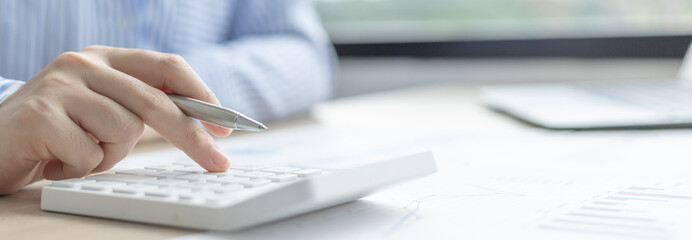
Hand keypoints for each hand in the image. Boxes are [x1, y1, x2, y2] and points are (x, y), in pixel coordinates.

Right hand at [0, 46, 231, 194]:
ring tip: (77, 151)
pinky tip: (56, 160)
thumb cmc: (58, 131)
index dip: (202, 96)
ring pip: (122, 132)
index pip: (167, 67)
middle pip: (155, 101)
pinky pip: (90, 155)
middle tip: (217, 162)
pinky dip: (80, 168)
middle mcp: (83, 62)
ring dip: (108, 155)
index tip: (225, 126)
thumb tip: (201, 123)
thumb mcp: (104, 109)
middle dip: (191, 136)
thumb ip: (142, 107)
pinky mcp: (40, 115)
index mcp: (106, 58)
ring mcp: (60, 85)